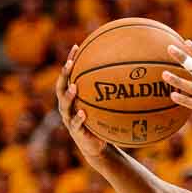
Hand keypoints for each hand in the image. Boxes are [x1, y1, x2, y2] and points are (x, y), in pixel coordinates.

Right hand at [56, 45, 108, 163]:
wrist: (97, 146)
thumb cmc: (102, 121)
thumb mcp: (106, 104)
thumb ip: (111, 91)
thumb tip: (131, 71)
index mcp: (71, 96)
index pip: (68, 75)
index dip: (70, 61)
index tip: (77, 47)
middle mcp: (67, 106)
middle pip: (60, 87)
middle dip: (64, 75)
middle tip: (70, 64)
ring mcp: (69, 119)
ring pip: (64, 105)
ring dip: (68, 96)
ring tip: (74, 87)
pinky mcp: (75, 132)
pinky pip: (75, 124)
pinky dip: (79, 119)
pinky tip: (83, 113)